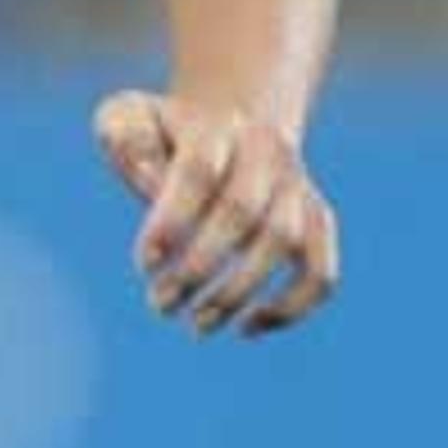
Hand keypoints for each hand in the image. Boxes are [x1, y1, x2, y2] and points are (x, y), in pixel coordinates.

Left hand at [93, 90, 338, 336]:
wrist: (225, 120)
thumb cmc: (159, 134)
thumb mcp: (126, 119)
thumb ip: (127, 139)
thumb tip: (149, 178)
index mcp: (213, 126)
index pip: (197, 172)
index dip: (172, 220)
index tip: (144, 265)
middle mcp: (265, 151)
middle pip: (243, 211)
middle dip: (199, 266)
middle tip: (161, 304)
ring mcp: (296, 186)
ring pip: (284, 241)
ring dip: (240, 291)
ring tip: (197, 324)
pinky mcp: (316, 219)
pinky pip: (320, 270)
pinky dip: (293, 306)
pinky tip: (246, 328)